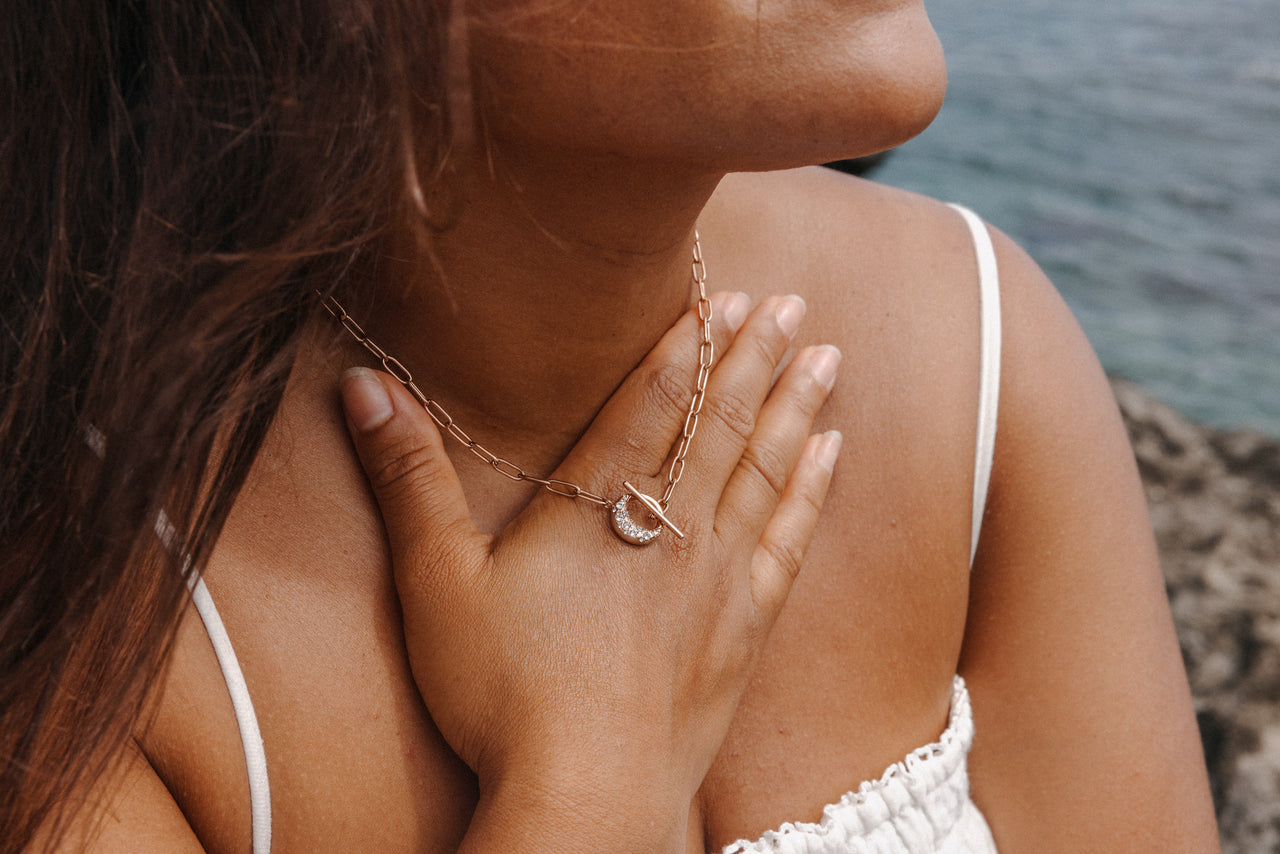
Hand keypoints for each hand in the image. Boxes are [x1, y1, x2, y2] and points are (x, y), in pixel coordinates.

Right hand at [339, 293, 840, 850]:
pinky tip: (832, 452)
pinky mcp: (744, 627)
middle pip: (721, 422)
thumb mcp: (435, 581)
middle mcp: (670, 527)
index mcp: (598, 505)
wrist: (586, 795)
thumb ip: (407, 477)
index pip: (654, 402)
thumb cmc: (501, 692)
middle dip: (756, 356)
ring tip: (826, 354)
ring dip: (796, 406)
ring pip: (767, 468)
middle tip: (791, 301)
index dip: (688, 344)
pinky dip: (812, 490)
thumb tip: (361, 384)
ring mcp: (717, 576)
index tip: (723, 296)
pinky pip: (791, 539)